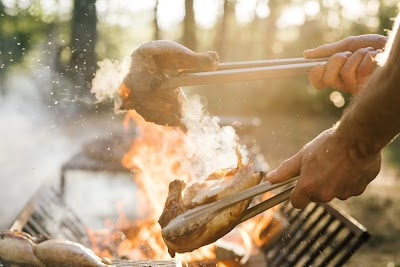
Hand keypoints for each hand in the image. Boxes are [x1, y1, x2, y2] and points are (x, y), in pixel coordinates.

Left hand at [266, 127, 380, 208]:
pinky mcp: (359, 190)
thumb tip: (270, 179)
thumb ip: (286, 170)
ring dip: (334, 182)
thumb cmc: (328, 145)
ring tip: (336, 163)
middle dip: (317, 185)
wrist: (358, 138)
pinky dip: (349, 180)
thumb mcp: (303, 155)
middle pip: (316, 196)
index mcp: (308, 187)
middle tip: (320, 166)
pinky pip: (350, 189)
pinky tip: (349, 165)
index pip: (297, 202)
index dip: (297, 194)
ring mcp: (343, 193)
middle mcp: (325, 194)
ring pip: (334, 192)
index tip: (300, 185)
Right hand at [304, 34, 387, 94]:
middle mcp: (344, 84)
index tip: (318, 66)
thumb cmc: (373, 47)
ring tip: (367, 54)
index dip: (315, 75)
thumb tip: (306, 54)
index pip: (318, 82)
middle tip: (349, 55)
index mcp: (337, 75)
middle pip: (328, 78)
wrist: (391, 47)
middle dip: (338, 60)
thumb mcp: (348, 45)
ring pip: (345, 72)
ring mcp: (356, 87)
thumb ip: (329, 50)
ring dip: (357, 56)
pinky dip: (368, 57)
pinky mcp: (368, 86)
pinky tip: (375, 59)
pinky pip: (360, 70)